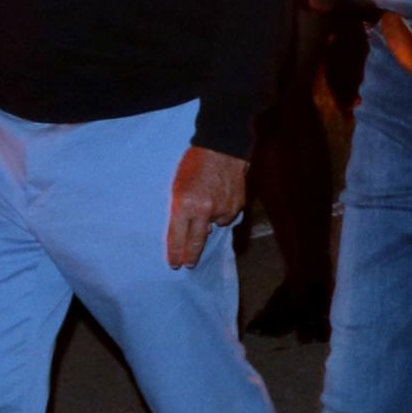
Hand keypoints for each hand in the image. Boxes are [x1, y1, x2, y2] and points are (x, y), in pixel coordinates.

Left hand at [169, 148, 249, 270]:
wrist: (222, 148)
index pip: (177, 236)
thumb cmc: (194, 165)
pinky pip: (227, 217)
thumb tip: (194, 229)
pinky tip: (220, 198)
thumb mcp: (178, 186)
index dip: (175, 252)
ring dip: (210, 223)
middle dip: (191, 255)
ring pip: (215, 227)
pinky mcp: (237, 206)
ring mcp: (222, 209)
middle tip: (188, 264)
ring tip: (208, 203)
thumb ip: (181, 209)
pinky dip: (222, 213)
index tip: (174, 264)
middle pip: (196, 241)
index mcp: (185, 205)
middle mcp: (203, 210)